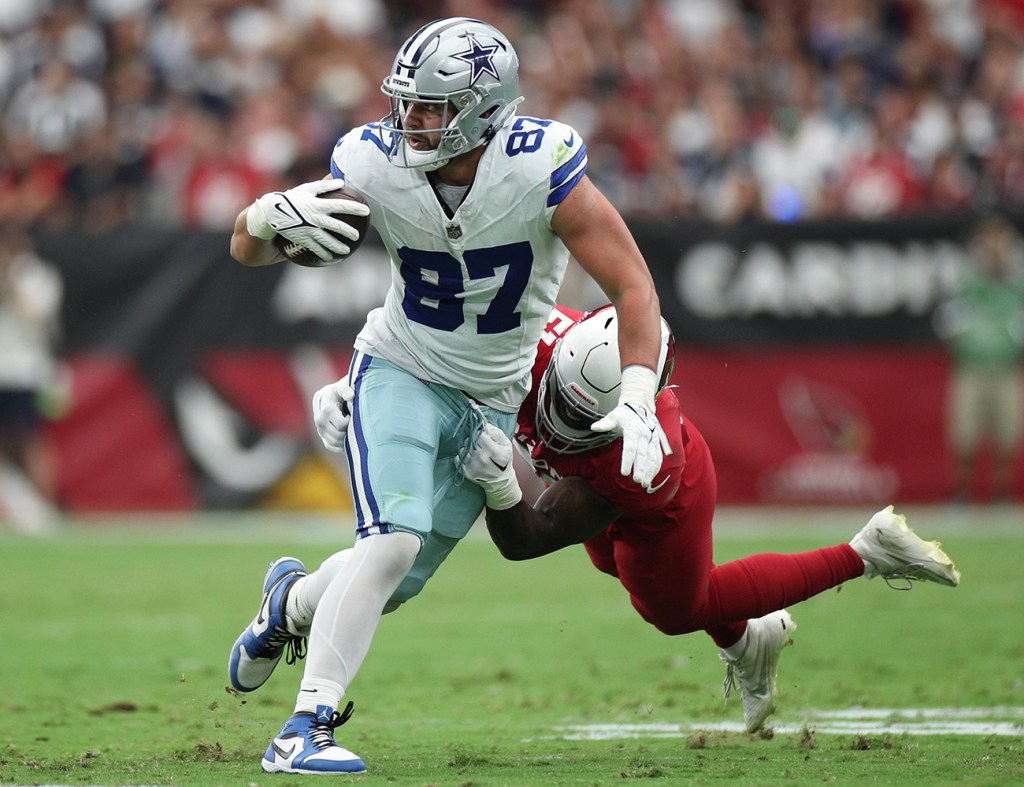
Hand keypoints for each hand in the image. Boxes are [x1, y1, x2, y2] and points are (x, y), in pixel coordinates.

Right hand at [247, 180, 369, 260]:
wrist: (271, 212)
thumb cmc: (292, 198)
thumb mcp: (307, 189)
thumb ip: (324, 185)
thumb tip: (340, 181)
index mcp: (318, 204)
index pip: (341, 205)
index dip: (355, 208)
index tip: (367, 211)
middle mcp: (316, 218)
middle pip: (337, 226)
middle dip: (349, 232)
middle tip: (357, 236)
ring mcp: (309, 230)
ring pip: (328, 241)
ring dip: (338, 247)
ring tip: (346, 251)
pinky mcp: (303, 239)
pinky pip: (315, 248)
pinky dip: (323, 254)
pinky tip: (329, 258)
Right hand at [312, 376, 354, 452]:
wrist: (331, 397)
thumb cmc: (341, 391)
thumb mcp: (343, 386)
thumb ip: (346, 389)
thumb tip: (351, 396)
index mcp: (325, 407)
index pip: (341, 424)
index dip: (350, 422)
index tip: (353, 415)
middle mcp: (319, 419)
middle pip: (338, 435)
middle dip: (349, 431)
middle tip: (355, 424)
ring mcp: (319, 429)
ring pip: (335, 442)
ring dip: (346, 439)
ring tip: (353, 430)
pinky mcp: (322, 436)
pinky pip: (332, 446)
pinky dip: (341, 445)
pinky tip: (348, 438)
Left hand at [455, 423, 522, 509]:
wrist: (499, 480)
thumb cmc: (503, 460)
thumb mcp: (506, 445)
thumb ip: (497, 433)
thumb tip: (485, 426)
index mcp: (496, 453)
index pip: (480, 436)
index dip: (480, 433)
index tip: (483, 436)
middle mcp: (484, 460)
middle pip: (471, 441)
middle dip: (473, 439)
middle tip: (478, 443)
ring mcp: (474, 467)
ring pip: (463, 449)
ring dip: (467, 447)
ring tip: (474, 450)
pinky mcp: (467, 473)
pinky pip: (458, 458)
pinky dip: (462, 456)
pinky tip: (469, 457)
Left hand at [591, 402, 670, 488]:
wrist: (640, 405)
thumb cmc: (624, 414)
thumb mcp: (613, 416)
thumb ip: (604, 424)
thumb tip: (594, 427)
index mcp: (633, 429)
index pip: (630, 447)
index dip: (627, 460)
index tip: (624, 473)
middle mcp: (645, 434)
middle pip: (643, 454)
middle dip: (640, 468)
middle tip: (637, 481)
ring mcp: (652, 439)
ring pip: (652, 457)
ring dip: (649, 471)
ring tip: (644, 483)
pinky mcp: (656, 442)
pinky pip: (658, 456)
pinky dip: (655, 467)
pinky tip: (651, 477)